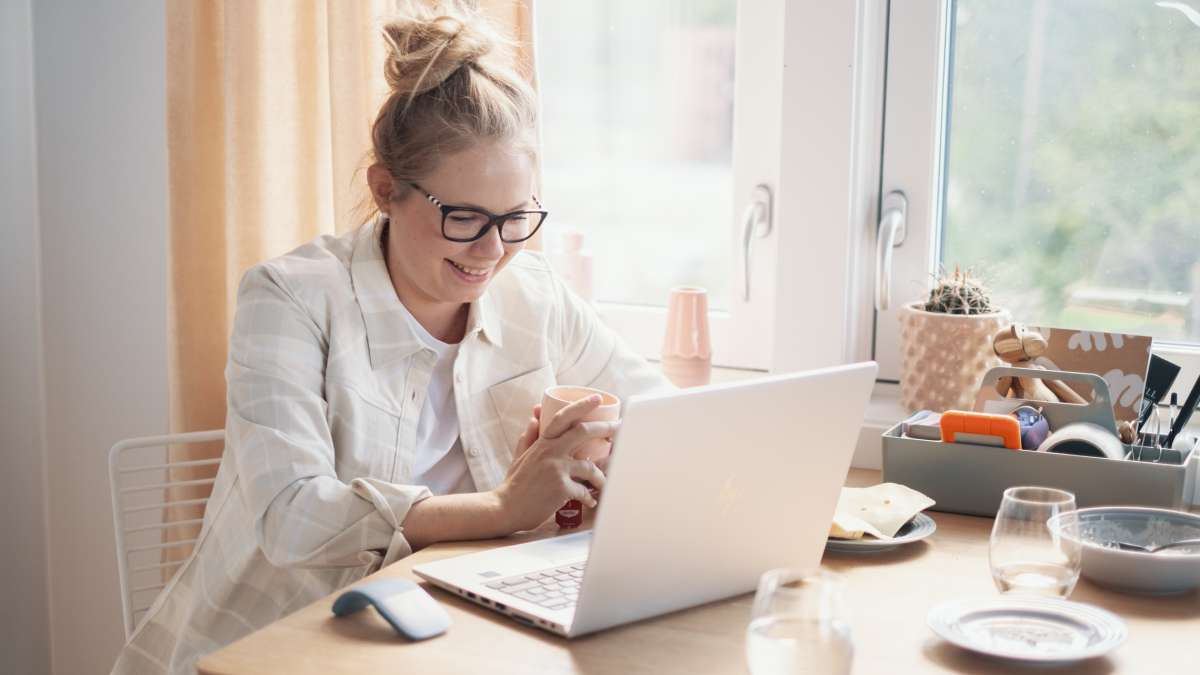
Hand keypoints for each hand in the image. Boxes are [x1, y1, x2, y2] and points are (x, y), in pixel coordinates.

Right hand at [496, 395, 613, 531]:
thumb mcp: (519, 456)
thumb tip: (534, 417)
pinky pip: (584, 491)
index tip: (598, 398)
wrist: (505, 508)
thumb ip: (529, 436)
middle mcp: (550, 452)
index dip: (582, 405)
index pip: (563, 416)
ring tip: (602, 484)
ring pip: (590, 467)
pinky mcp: (561, 489)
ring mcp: (556, 469)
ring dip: (600, 477)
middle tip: (620, 429)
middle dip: (606, 428)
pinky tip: (591, 501)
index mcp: (541, 442)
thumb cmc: (514, 483)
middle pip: (583, 431)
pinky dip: (589, 497)